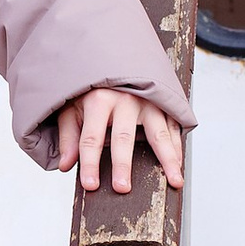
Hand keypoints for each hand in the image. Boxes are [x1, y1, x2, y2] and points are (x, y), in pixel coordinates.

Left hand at [55, 86, 186, 194]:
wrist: (115, 57)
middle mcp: (125, 99)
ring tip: (173, 181)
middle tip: (122, 188)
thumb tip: (65, 165)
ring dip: (167, 159)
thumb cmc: (92, 89)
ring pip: (158, 133)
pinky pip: (173, 127)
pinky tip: (179, 165)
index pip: (91, 137)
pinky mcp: (163, 102)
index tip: (90, 185)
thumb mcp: (72, 107)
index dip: (90, 163)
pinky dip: (177, 147)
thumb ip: (69, 136)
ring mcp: (148, 100)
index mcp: (98, 100)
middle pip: (123, 137)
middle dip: (122, 165)